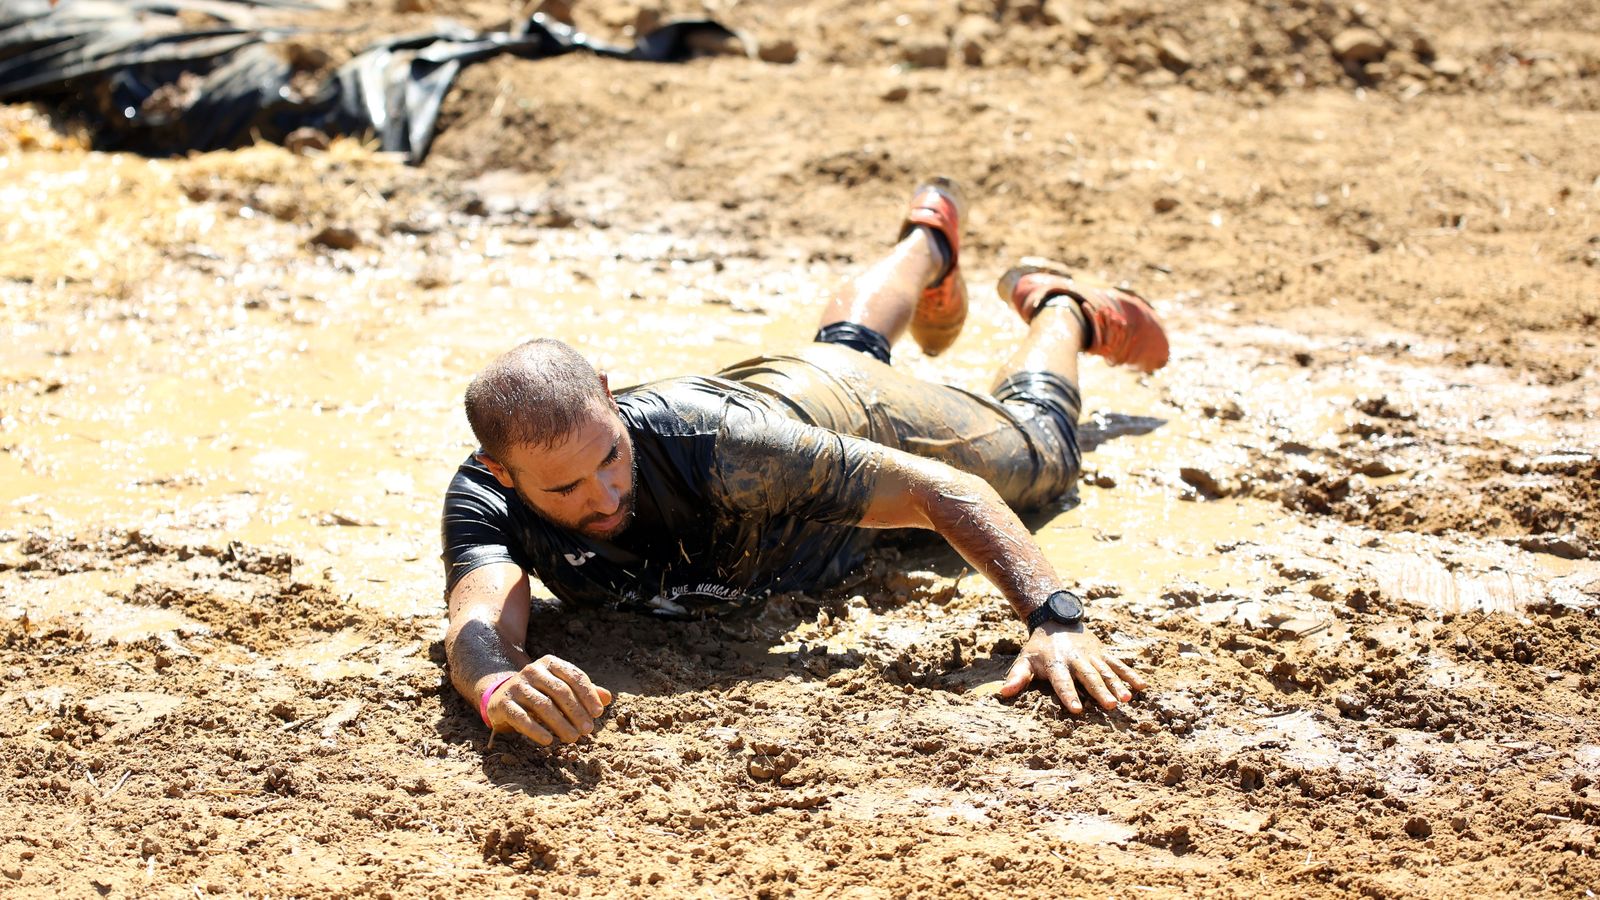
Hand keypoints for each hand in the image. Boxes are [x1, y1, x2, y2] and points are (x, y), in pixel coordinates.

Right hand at [484, 655, 612, 744]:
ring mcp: (516, 686)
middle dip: (577, 712)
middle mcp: (533, 671)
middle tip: (588, 731)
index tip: (599, 713)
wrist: (502, 696)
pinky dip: (536, 729)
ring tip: (573, 739)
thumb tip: (608, 698)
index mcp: (550, 663)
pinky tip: (548, 740)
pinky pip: (521, 717)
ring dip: (560, 723)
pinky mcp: (503, 703)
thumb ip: (584, 692)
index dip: (588, 695)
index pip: (574, 676)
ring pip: (543, 705)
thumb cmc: (540, 693)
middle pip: (560, 691)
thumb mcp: (562, 689)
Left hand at [998, 623, 1147, 713]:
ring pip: (1106, 671)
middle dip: (1100, 691)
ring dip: (1117, 685)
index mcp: (1056, 663)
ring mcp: (1091, 656)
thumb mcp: (1024, 660)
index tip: (1077, 709)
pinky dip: (1130, 674)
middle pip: (1088, 677)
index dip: (1068, 695)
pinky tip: (1142, 687)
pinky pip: (1118, 664)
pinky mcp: (1102, 653)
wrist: (1056, 619)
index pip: (1062, 681)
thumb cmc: (1038, 648)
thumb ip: (1017, 677)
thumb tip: (1004, 693)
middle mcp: (1076, 659)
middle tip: (1110, 706)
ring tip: (1127, 699)